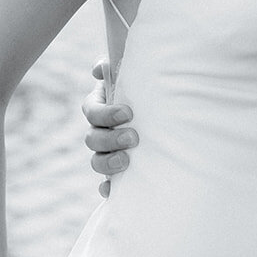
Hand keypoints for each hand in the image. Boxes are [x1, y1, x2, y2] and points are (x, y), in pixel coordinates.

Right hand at [82, 58, 137, 197]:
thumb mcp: (134, 75)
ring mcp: (107, 152)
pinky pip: (105, 184)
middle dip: (110, 139)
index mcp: (100, 106)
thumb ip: (119, 66)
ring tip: (126, 161)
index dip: (105, 114)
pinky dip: (107, 188)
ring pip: (96, 161)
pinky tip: (113, 190)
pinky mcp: (117, 171)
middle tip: (133, 138)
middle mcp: (100, 130)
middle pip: (92, 139)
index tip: (128, 113)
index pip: (91, 111)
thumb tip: (99, 68)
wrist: (164, 114)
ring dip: (108, 162)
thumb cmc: (147, 89)